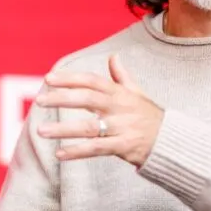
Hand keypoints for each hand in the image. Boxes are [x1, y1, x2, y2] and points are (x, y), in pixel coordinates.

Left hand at [35, 54, 163, 166]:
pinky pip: (97, 149)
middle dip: (63, 99)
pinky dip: (77, 152)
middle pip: (88, 100)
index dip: (70, 79)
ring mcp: (121, 128)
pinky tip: (59, 154)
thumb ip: (121, 76)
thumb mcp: (137, 93)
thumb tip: (113, 56)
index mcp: (120, 93)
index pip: (92, 81)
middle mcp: (119, 108)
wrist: (171, 141)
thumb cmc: (149, 116)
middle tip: (39, 100)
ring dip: (64, 129)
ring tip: (41, 131)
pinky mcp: (123, 147)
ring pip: (89, 127)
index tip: (49, 78)